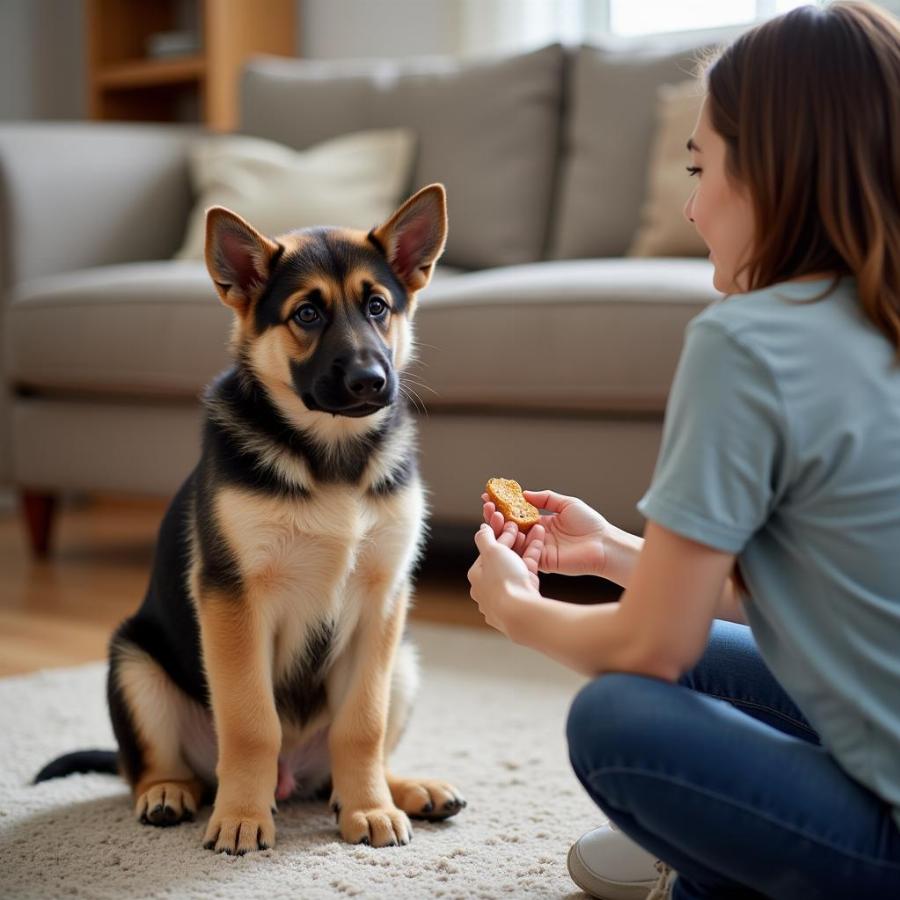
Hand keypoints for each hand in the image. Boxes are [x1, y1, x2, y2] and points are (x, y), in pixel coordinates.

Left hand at [467, 522, 543, 638]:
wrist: (522, 612)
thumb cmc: (502, 581)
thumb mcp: (491, 552)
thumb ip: (485, 538)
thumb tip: (482, 529)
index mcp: (477, 577)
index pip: (487, 551)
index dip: (498, 534)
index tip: (508, 522)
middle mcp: (489, 589)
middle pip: (502, 559)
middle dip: (512, 541)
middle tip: (520, 526)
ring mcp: (507, 596)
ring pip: (517, 566)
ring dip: (525, 546)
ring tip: (534, 530)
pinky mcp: (523, 599)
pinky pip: (528, 574)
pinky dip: (533, 558)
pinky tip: (539, 544)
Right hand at [481, 488, 610, 577]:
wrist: (604, 544)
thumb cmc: (590, 523)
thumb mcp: (566, 504)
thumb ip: (545, 499)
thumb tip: (524, 494)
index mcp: (543, 522)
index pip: (517, 513)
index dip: (503, 505)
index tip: (489, 496)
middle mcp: (537, 535)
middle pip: (511, 527)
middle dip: (497, 516)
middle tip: (486, 506)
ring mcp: (538, 549)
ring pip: (513, 540)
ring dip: (501, 529)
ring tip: (492, 516)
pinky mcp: (541, 561)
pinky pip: (523, 552)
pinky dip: (514, 543)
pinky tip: (507, 531)